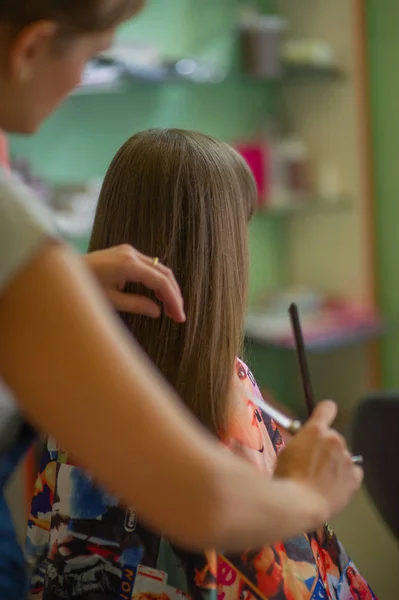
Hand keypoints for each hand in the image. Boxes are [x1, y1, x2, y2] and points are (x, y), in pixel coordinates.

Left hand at [83, 245, 185, 322]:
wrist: (61, 272)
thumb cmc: (82, 287)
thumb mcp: (110, 301)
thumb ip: (136, 305)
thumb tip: (157, 311)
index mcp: (128, 264)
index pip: (161, 281)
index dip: (173, 300)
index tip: (179, 317)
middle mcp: (131, 253)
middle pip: (164, 272)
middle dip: (174, 294)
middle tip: (178, 315)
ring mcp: (128, 251)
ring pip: (158, 268)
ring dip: (166, 288)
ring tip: (170, 309)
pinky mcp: (124, 254)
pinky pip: (148, 266)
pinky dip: (156, 281)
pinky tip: (158, 297)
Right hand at [275, 401, 362, 520]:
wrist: (300, 504)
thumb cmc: (287, 477)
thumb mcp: (286, 452)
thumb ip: (300, 441)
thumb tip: (304, 442)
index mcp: (316, 430)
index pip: (327, 408)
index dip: (324, 413)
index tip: (322, 418)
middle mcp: (334, 440)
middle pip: (332, 437)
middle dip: (324, 447)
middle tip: (312, 463)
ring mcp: (347, 458)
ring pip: (341, 455)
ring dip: (334, 462)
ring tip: (321, 480)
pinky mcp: (355, 477)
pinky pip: (352, 471)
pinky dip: (345, 476)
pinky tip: (333, 486)